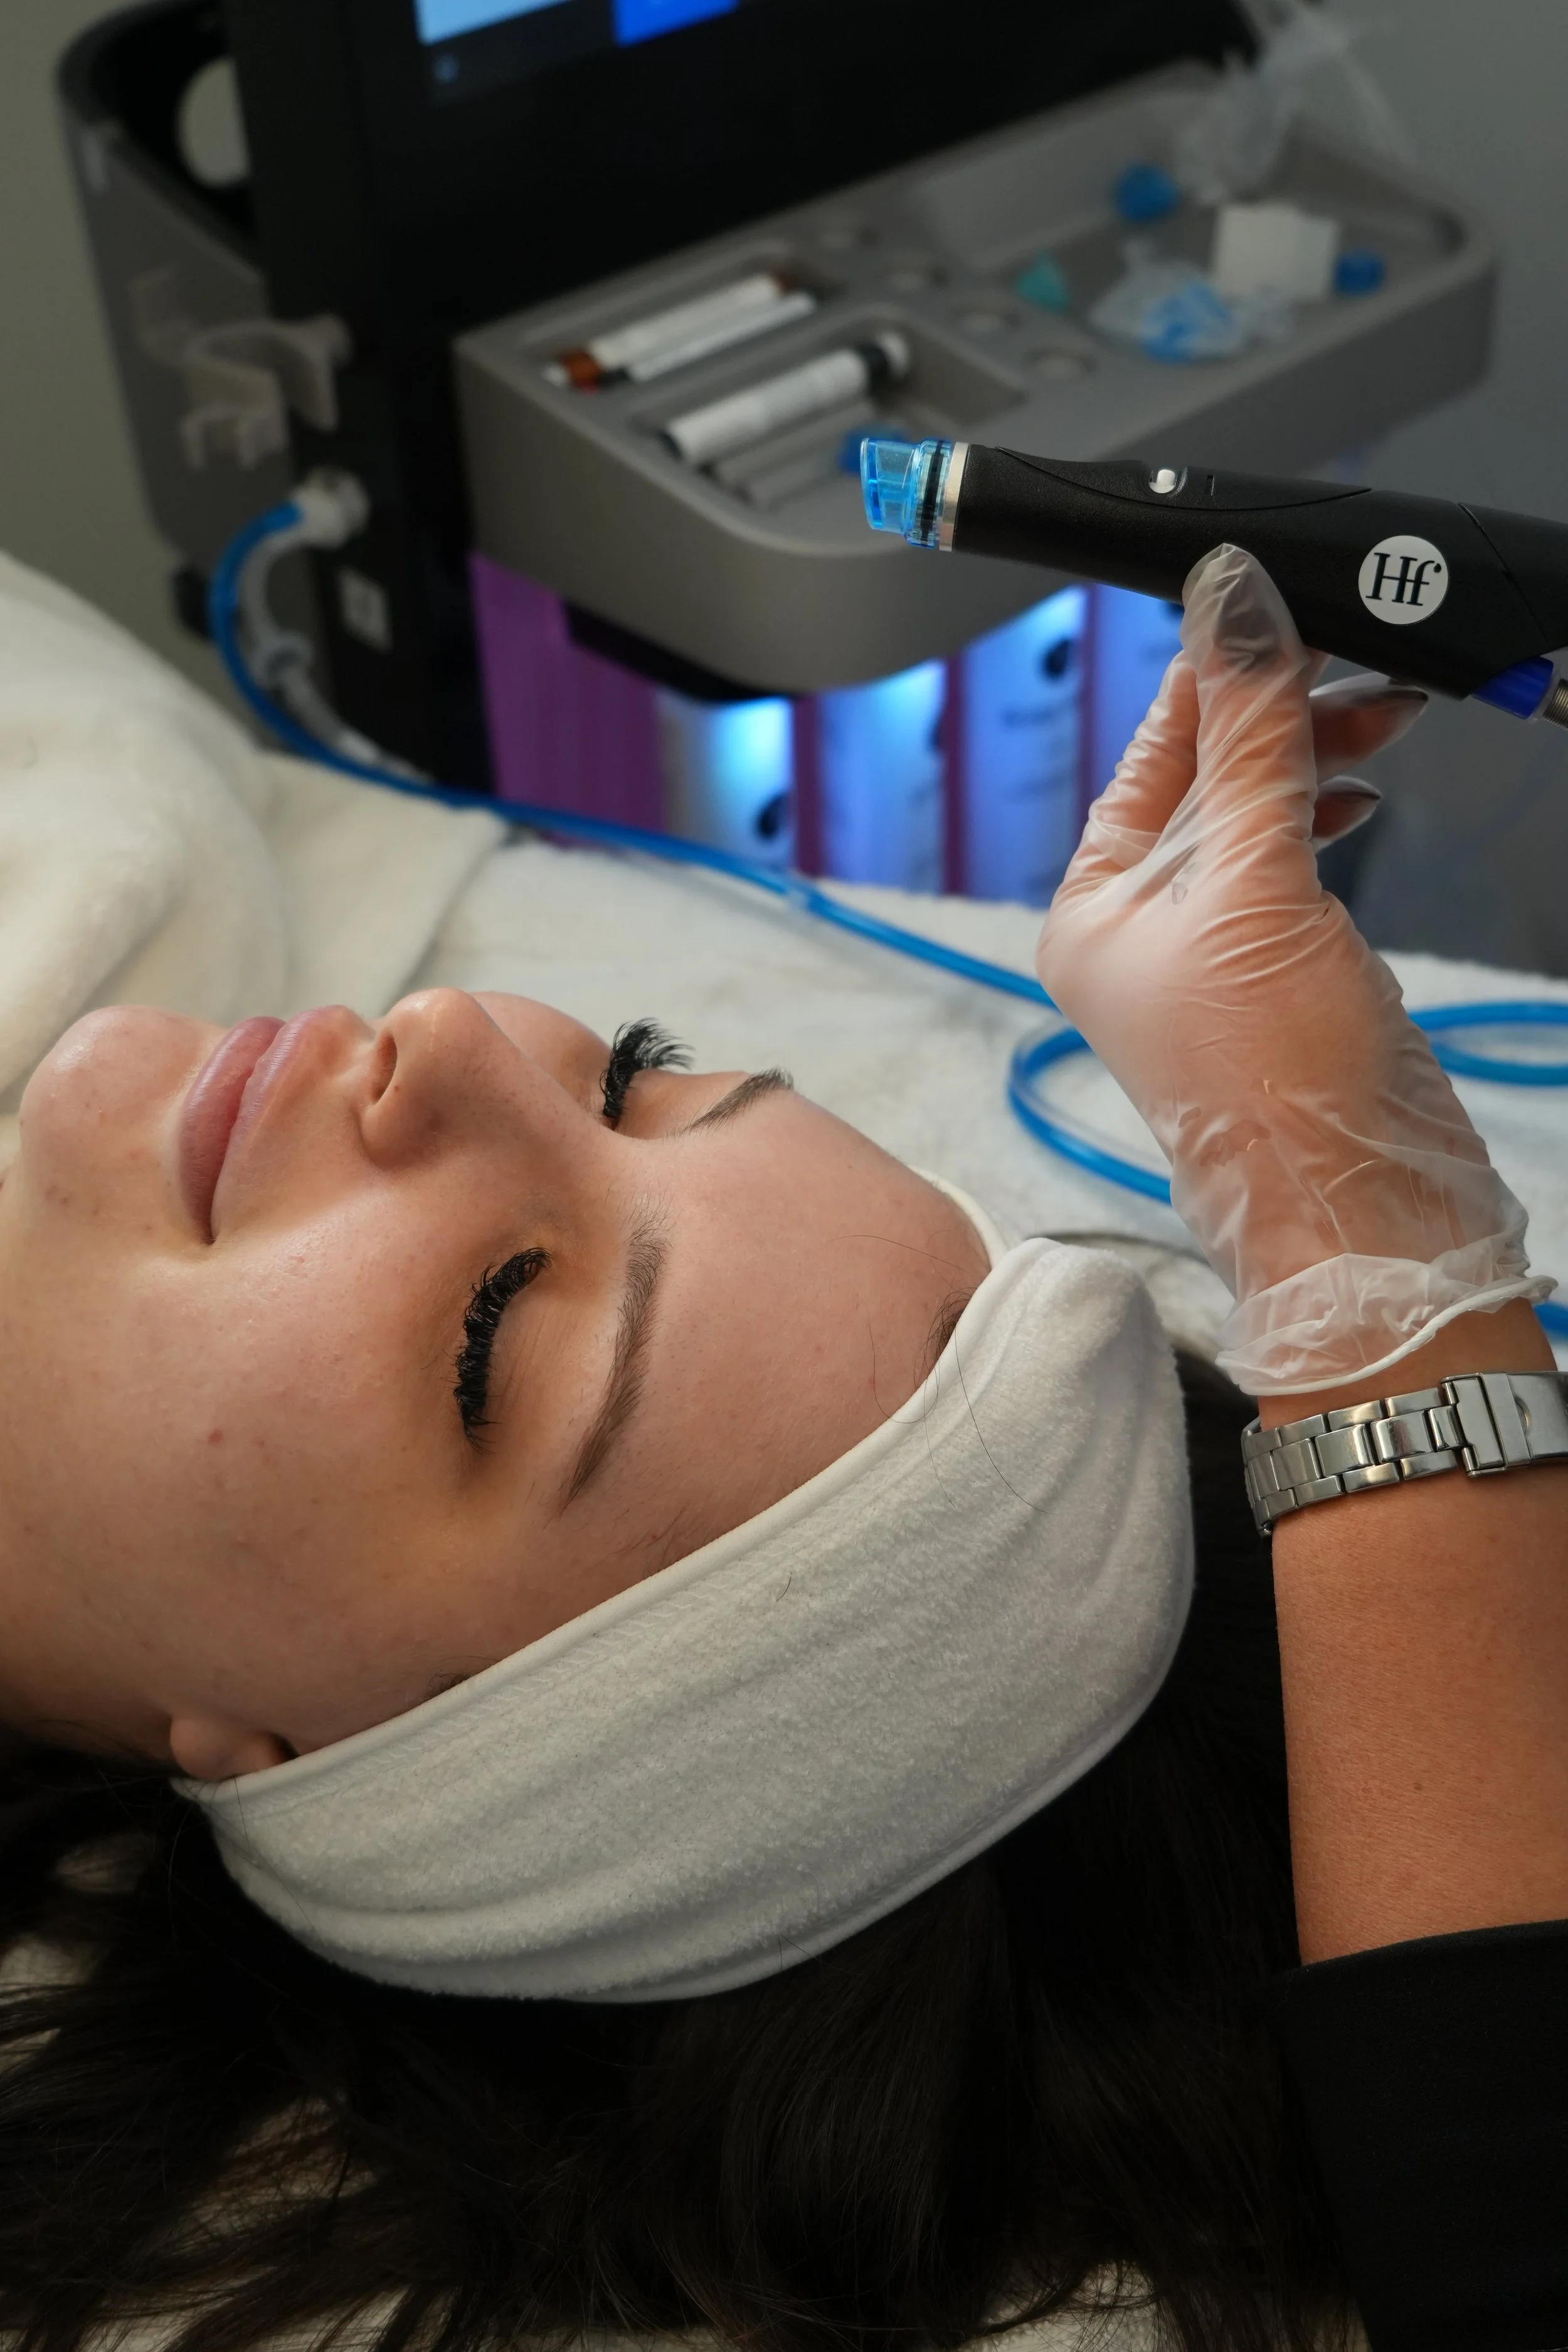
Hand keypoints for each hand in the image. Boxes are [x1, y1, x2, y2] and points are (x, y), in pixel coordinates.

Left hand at [1036, 543, 1551, 1394]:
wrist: (1352, 1200)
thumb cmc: (1274, 1083)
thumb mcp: (1254, 880)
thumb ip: (1249, 739)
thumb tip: (1230, 609)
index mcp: (1091, 910)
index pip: (1146, 756)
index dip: (1208, 675)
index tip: (1265, 605)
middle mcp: (1138, 931)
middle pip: (1204, 777)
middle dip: (1277, 711)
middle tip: (1352, 652)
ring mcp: (1208, 952)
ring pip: (1257, 813)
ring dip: (1313, 754)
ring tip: (1381, 709)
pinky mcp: (1274, 971)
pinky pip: (1292, 860)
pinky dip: (1326, 813)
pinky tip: (1358, 789)